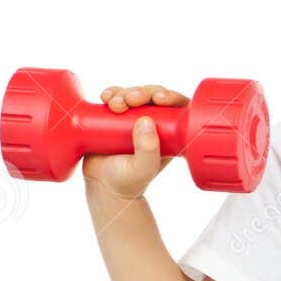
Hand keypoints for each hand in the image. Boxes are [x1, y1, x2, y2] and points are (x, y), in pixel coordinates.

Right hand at [81, 84, 189, 201]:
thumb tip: (147, 120)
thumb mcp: (141, 169)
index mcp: (170, 135)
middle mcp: (154, 124)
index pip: (178, 108)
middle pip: (154, 96)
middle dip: (143, 92)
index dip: (171, 97)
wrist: (102, 188)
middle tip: (131, 100)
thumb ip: (147, 149)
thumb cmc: (127, 182)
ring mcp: (134, 119)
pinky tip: (105, 97)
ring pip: (134, 94)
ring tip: (114, 104)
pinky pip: (116, 97)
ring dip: (124, 92)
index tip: (159, 98)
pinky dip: (111, 93)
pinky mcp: (116, 117)